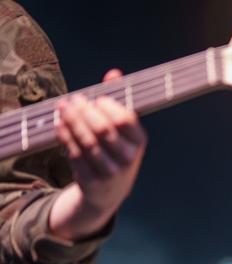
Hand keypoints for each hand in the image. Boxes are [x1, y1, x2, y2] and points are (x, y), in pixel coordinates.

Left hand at [50, 69, 146, 240]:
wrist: (110, 190)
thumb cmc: (115, 150)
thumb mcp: (122, 130)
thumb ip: (118, 101)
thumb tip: (114, 73)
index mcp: (139, 142)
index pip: (124, 120)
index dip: (108, 106)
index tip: (96, 99)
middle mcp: (128, 158)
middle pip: (103, 129)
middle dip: (84, 112)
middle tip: (73, 101)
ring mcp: (110, 172)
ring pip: (87, 142)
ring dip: (71, 122)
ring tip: (62, 109)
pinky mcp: (92, 180)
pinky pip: (75, 155)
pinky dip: (65, 138)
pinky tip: (60, 125)